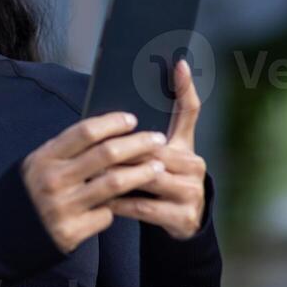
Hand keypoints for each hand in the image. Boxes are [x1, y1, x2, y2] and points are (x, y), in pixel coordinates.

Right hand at [20, 110, 169, 255]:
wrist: (7, 237)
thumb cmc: (32, 194)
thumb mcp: (39, 166)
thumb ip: (67, 151)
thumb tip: (108, 132)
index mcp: (44, 158)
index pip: (85, 132)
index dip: (112, 123)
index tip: (132, 119)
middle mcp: (52, 180)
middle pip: (106, 155)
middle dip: (138, 144)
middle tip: (158, 139)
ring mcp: (62, 207)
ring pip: (114, 184)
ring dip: (142, 173)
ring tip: (158, 167)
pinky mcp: (71, 232)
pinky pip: (106, 215)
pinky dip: (116, 208)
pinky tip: (126, 204)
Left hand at [105, 57, 207, 240]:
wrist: (183, 223)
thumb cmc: (165, 180)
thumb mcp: (164, 154)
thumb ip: (150, 130)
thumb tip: (135, 98)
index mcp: (187, 145)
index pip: (190, 110)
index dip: (185, 87)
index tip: (177, 63)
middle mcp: (194, 165)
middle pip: (154, 149)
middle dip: (124, 149)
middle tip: (95, 147)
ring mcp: (191, 191)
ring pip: (148, 177)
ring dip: (118, 176)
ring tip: (92, 174)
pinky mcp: (182, 216)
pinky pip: (144, 206)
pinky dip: (120, 203)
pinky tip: (102, 200)